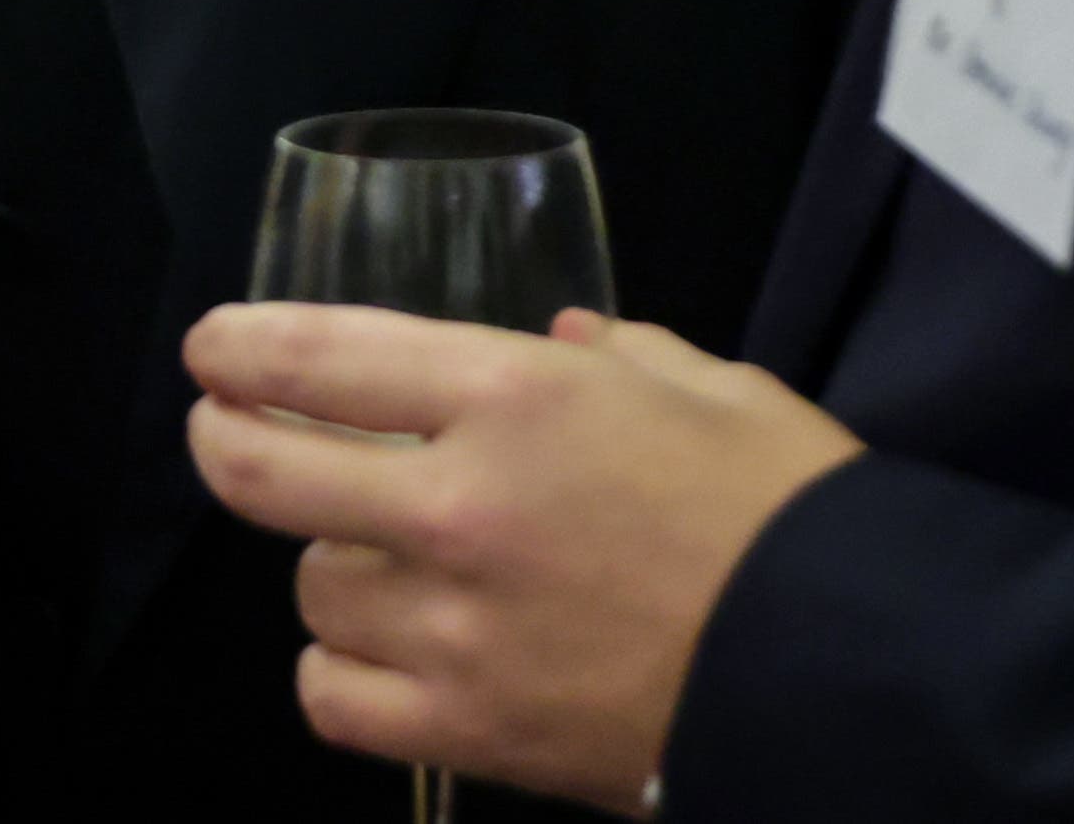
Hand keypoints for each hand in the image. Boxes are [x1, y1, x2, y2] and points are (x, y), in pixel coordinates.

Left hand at [184, 303, 862, 811]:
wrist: (860, 675)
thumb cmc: (794, 516)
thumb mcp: (714, 391)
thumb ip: (621, 355)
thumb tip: (568, 340)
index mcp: (517, 397)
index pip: (321, 357)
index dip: (241, 350)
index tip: (213, 350)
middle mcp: (461, 506)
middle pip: (261, 473)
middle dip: (224, 441)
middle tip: (227, 432)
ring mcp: (456, 629)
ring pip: (312, 590)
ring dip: (334, 569)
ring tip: (384, 563)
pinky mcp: (471, 733)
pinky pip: (335, 701)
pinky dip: (342, 676)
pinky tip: (381, 657)